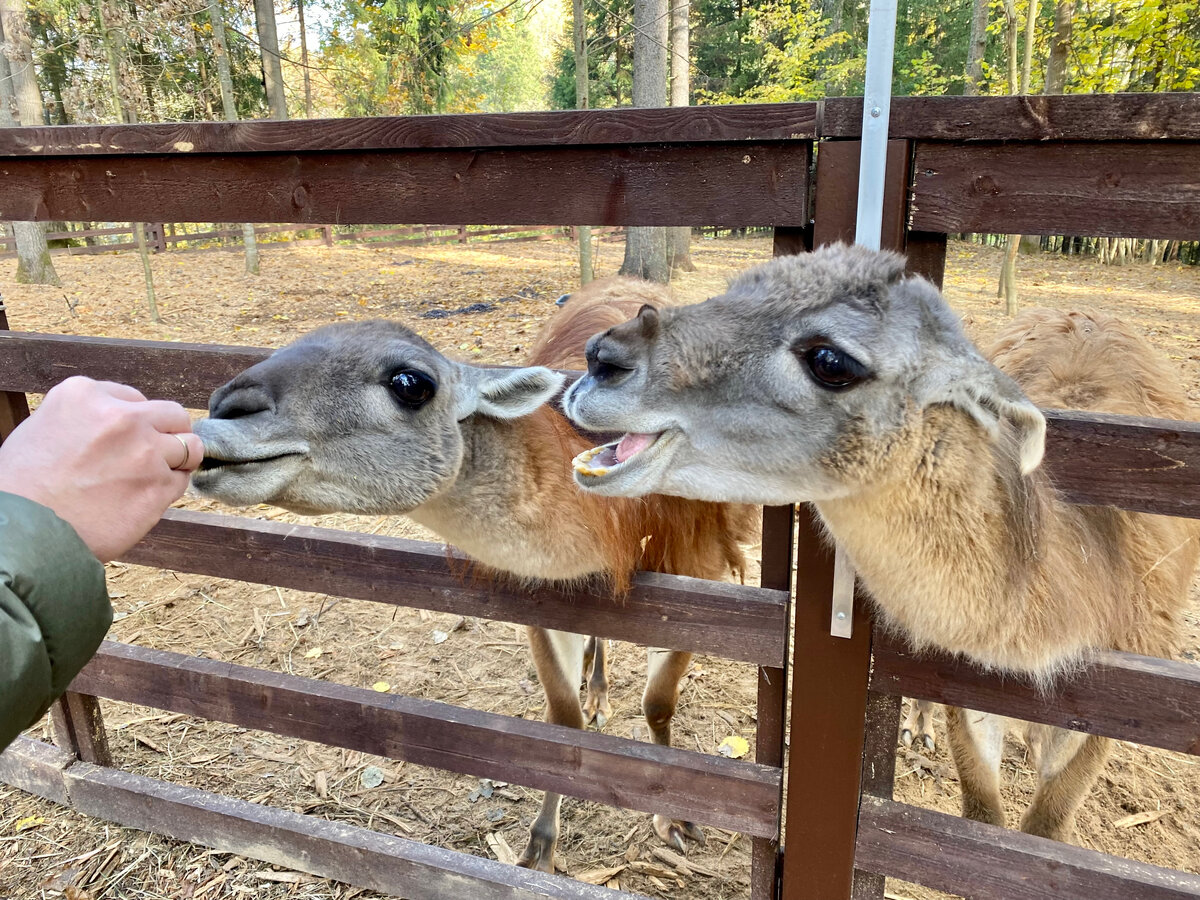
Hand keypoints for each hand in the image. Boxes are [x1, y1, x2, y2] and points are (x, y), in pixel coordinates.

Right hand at [0, 377, 204, 561]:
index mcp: (84, 394)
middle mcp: (121, 417)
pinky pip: (181, 480)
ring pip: (190, 446)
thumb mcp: (44, 428)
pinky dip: (168, 490)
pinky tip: (140, 500)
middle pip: (174, 415)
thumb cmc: (25, 487)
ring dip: (177, 461)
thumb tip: (118, 421)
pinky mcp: (159, 485)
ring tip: (151, 478)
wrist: (23, 532)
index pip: (134, 398)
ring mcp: (145, 450)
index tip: (125, 439)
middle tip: (155, 453)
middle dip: (170, 433)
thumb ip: (85, 418)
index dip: (135, 420)